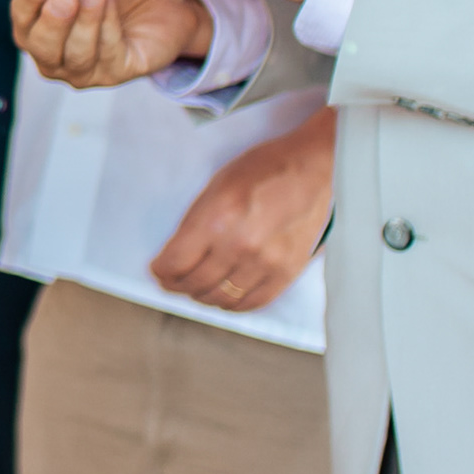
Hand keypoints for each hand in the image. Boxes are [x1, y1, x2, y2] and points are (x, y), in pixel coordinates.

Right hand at [11, 0, 209, 90]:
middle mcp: (53, 55)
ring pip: (76, 54)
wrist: (163, 5)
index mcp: (37, 27)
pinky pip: (108, 54)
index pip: (22, 19)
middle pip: (41, 46)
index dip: (28, 2)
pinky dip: (108, 26)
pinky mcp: (115, 74)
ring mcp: (82, 71)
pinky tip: (111, 3)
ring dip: (85, 22)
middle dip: (53, 21)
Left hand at [150, 110, 333, 314]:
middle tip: (173, 282)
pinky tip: (226, 296)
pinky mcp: (287, 272)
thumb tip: (176, 253)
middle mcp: (239, 246)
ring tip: (197, 288)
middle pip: (195, 284)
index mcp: (216, 221)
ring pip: (222, 298)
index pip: (175, 263)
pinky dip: (234, 304)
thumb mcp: (214, 187)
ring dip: (203, 296)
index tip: (159, 270)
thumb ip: (195, 224)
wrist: (314, 169)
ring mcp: (266, 262)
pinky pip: (254, 302)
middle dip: (177, 285)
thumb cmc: (262, 170)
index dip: (161, 270)